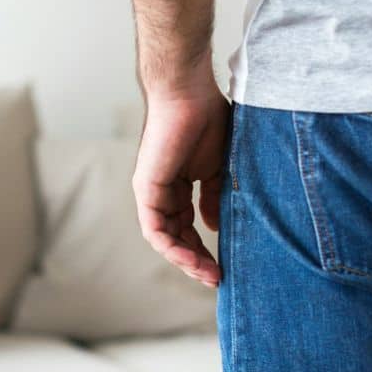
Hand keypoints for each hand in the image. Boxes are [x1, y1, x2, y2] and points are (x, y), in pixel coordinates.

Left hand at [132, 53, 229, 288]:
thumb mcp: (218, 167)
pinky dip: (172, 246)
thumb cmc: (207, 119)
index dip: (205, 248)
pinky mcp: (146, 188)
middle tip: (219, 279)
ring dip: (186, 260)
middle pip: (177, 236)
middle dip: (197, 260)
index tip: (225, 266)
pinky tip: (192, 259)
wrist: (189, 92)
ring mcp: (151, 191)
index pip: (188, 226)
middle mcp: (161, 191)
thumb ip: (214, 197)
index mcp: (178, 185)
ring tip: (209, 274)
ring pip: (164, 237)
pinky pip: (155, 227)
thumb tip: (214, 227)